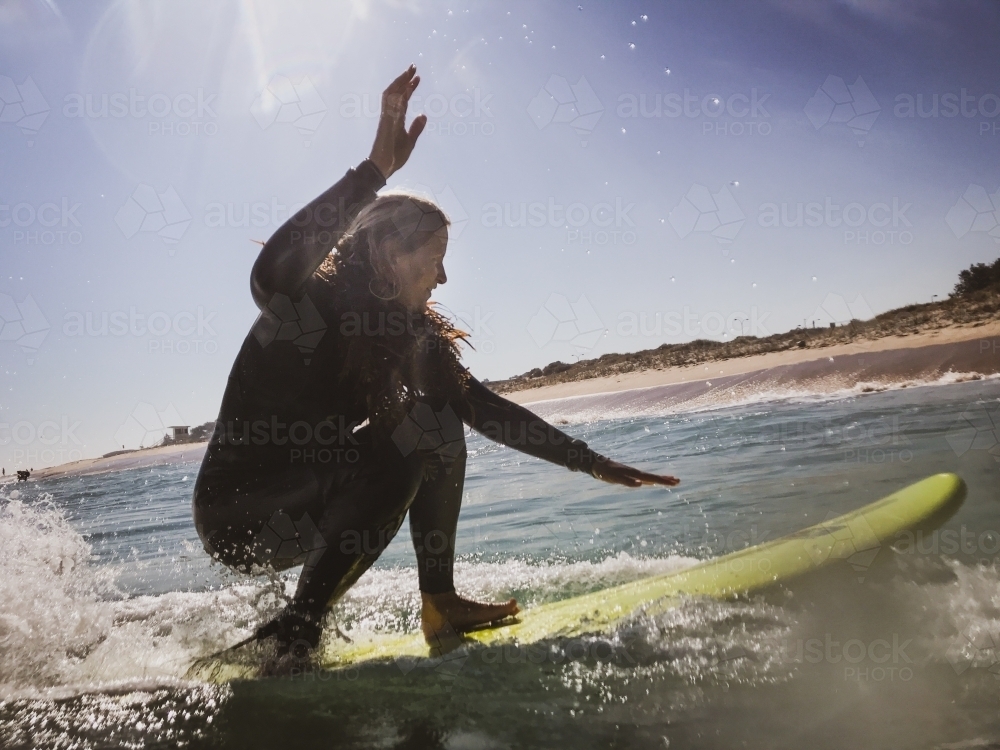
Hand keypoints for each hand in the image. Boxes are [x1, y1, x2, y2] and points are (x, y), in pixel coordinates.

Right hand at [369, 64, 426, 178]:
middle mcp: (390, 116)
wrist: (384, 167)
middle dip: (404, 79)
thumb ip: (416, 128)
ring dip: (399, 83)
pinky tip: (403, 89)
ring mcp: (387, 119)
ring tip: (409, 73)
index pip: (403, 99)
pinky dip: (395, 98)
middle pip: (396, 92)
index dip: (410, 87)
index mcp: (396, 119)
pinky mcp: (385, 125)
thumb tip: (424, 115)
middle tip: (414, 67)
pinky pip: (389, 108)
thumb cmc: (395, 156)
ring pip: (390, 96)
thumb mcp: (410, 141)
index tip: (418, 78)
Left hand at [591, 458, 679, 487]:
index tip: (675, 481)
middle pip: (653, 477)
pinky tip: (651, 482)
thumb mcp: (614, 478)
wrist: (595, 464)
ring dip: (660, 479)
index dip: (663, 480)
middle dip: (665, 479)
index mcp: (634, 473)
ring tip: (670, 481)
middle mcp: (635, 472)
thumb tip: (641, 484)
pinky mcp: (628, 474)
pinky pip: (642, 478)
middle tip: (678, 481)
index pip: (652, 478)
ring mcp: (632, 473)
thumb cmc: (604, 472)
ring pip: (649, 477)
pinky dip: (650, 480)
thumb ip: (627, 481)